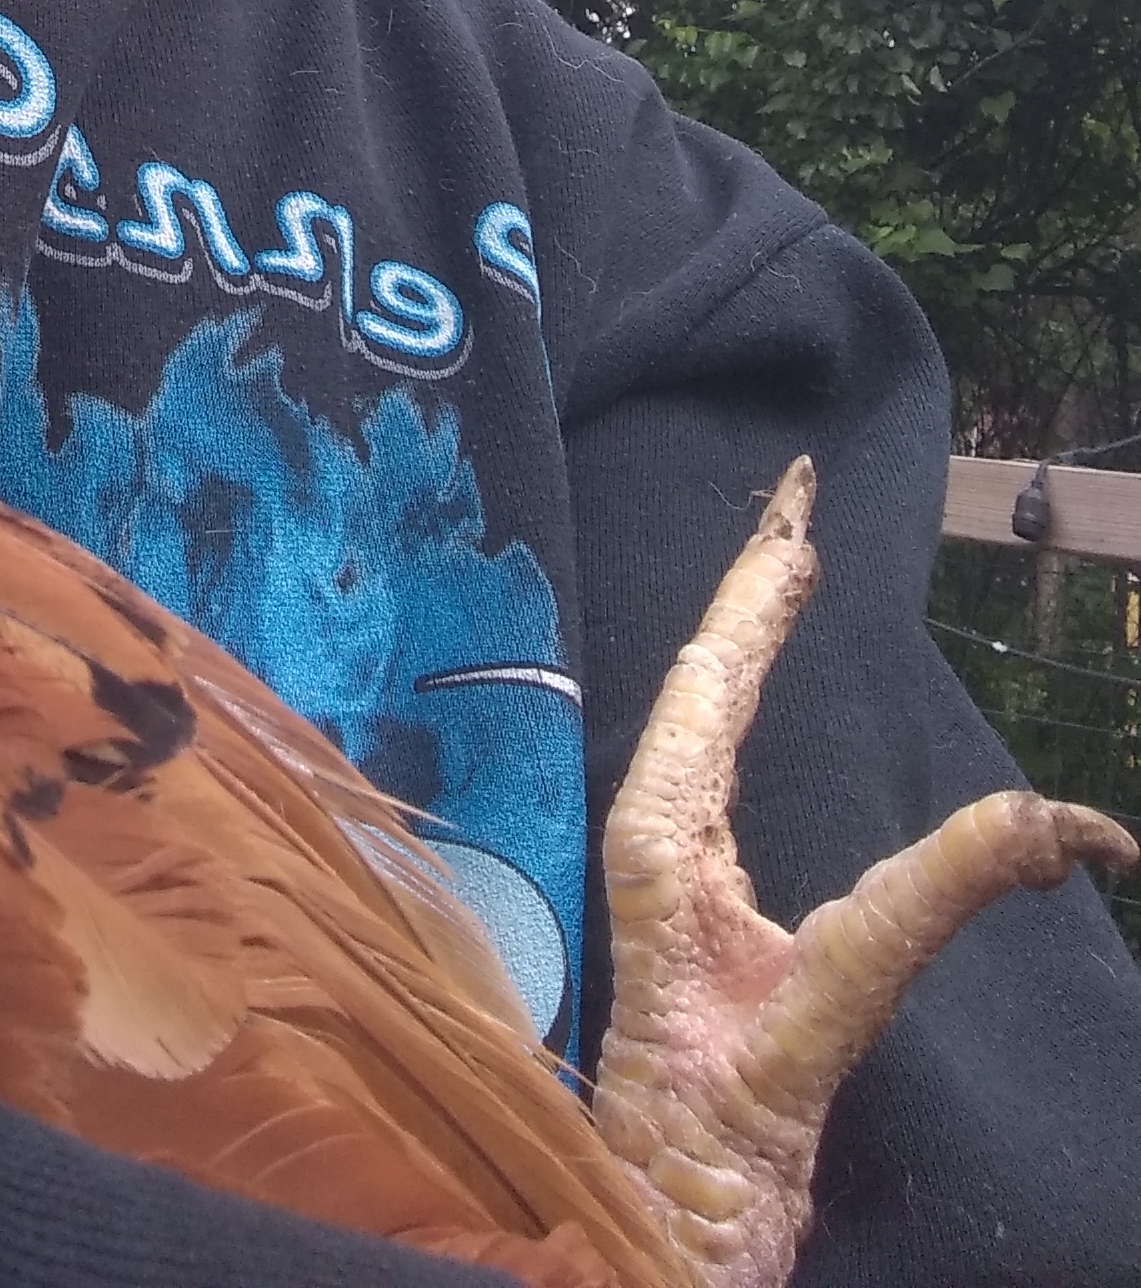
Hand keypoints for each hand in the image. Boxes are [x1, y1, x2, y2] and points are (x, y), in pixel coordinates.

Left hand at [591, 461, 1133, 1285]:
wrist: (667, 1229)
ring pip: (707, 710)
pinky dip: (741, 693)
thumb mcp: (825, 1010)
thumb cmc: (713, 1140)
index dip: (757, 587)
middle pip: (707, 672)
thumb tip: (1044, 823)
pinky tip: (757, 673)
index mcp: (663, 835)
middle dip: (754, 577)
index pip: (709, 676)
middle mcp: (660, 832)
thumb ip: (925, 907)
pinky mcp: (704, 907)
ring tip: (789, 549)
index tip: (797, 504)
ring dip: (745, 627)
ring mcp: (678, 866)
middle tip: (797, 490)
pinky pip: (718, 764)